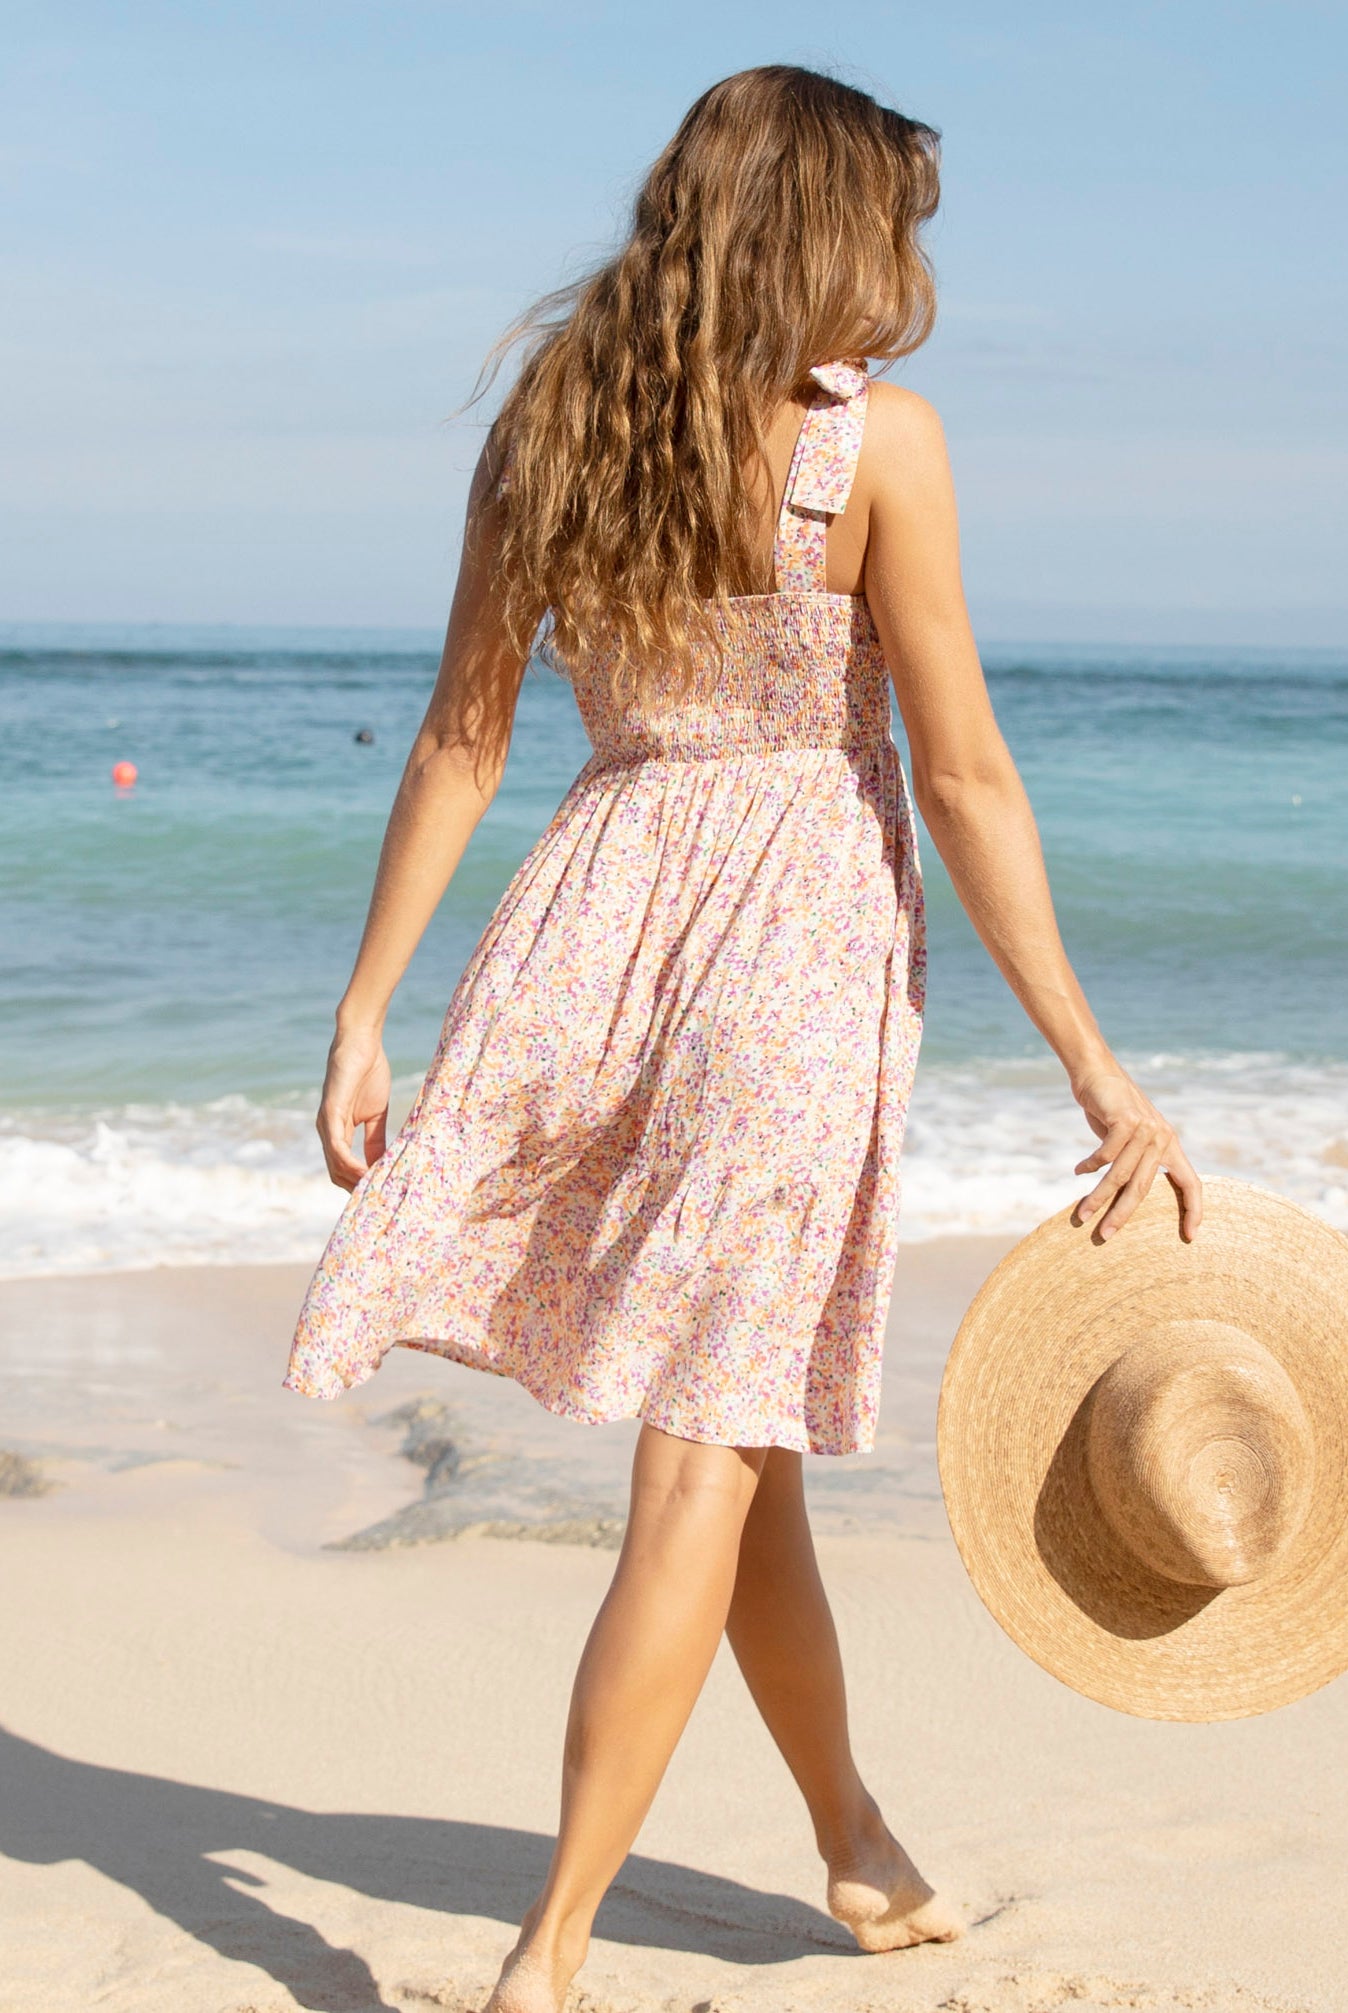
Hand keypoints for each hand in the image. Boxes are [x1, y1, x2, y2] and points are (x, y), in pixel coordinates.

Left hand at [316, 1024, 391, 1191]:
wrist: (361, 1043)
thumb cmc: (368, 1073)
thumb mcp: (376, 1113)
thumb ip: (376, 1139)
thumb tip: (382, 1164)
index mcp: (336, 1131)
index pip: (342, 1168)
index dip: (357, 1184)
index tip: (377, 1196)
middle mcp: (326, 1131)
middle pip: (335, 1172)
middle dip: (354, 1189)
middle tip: (377, 1202)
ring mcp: (326, 1123)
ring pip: (334, 1164)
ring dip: (353, 1181)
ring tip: (374, 1193)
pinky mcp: (330, 1112)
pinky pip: (336, 1146)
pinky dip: (349, 1163)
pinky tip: (364, 1173)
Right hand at [1070, 1062, 1201, 1242]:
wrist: (1097, 1072)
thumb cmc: (1111, 1109)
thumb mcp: (1130, 1137)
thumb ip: (1136, 1161)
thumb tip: (1128, 1196)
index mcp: (1170, 1146)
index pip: (1191, 1184)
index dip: (1194, 1210)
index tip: (1190, 1237)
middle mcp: (1162, 1138)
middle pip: (1145, 1187)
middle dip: (1123, 1214)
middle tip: (1106, 1235)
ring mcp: (1145, 1128)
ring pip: (1121, 1174)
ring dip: (1098, 1196)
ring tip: (1083, 1214)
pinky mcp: (1126, 1120)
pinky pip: (1106, 1154)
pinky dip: (1091, 1165)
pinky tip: (1079, 1170)